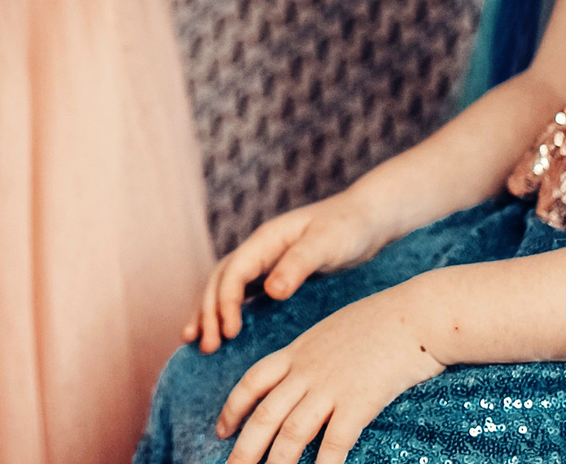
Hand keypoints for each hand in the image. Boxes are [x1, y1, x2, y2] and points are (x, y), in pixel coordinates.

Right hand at [187, 191, 389, 352]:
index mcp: (266, 239)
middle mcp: (259, 250)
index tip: (230, 332)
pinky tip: (224, 332)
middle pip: (221, 280)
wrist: (366, 219)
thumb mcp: (327, 243)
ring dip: (210, 313)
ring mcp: (264, 262)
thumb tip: (272, 291)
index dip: (226, 302)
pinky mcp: (274, 275)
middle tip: (207, 347)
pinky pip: (241, 294)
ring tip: (199, 343)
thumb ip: (299, 265)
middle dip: (209, 312)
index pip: (234, 272)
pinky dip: (227, 312)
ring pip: (225, 287)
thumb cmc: (348, 227)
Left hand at [216, 285, 445, 463]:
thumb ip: (316, 353)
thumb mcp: (335, 330)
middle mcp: (307, 370)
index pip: (253, 382)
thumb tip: (306, 373)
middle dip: (244, 449)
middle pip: (264, 415)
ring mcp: (331, 387)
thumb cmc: (383, 321)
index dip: (233, 408)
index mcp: (299, 351)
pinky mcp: (359, 402)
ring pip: (291, 433)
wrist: (416, 314)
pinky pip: (334, 442)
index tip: (222, 430)